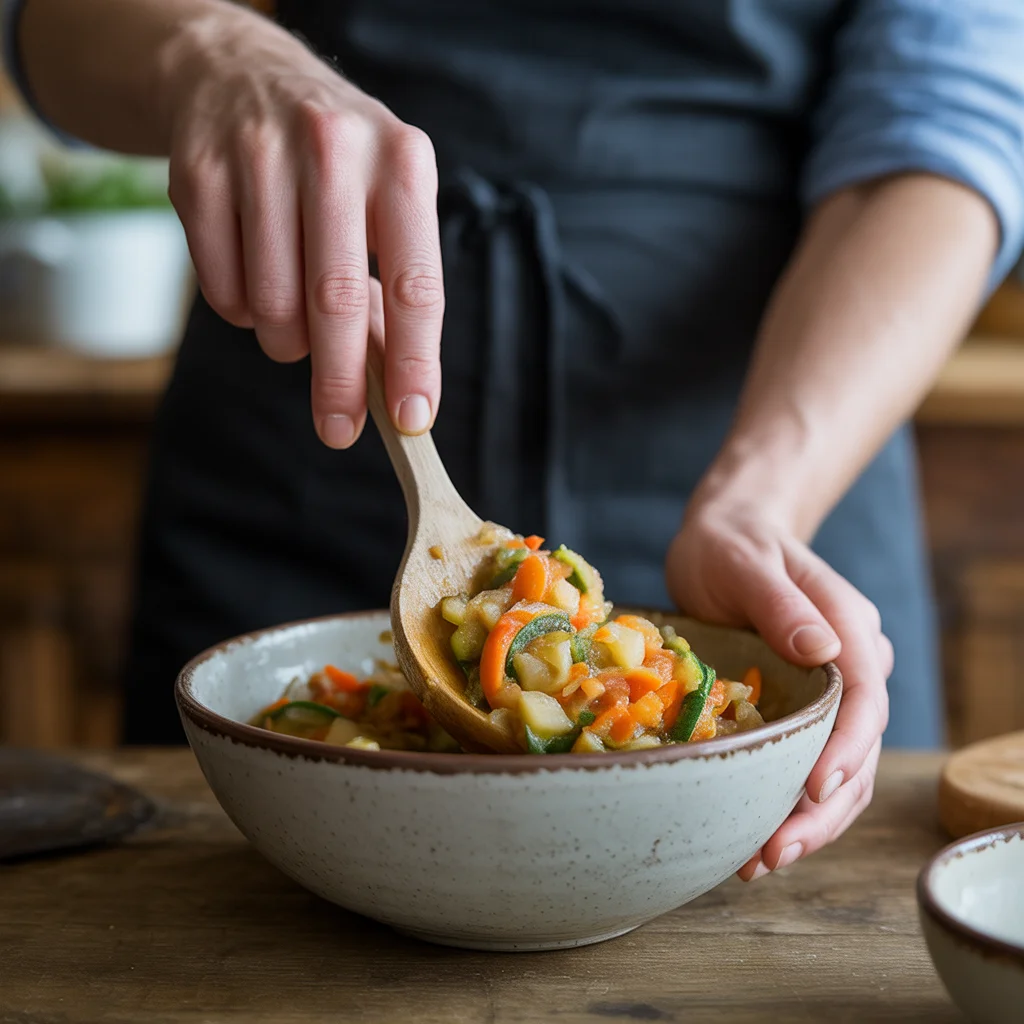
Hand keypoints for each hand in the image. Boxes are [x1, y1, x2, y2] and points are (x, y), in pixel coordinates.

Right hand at [162, 8, 443, 446]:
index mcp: (401, 163)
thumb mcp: (385, 201)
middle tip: (339, 430)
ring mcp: (257, 156)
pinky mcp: (196, 174)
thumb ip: (394, 286)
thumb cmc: (335, 166)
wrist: (238, 74)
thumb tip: (398, 386)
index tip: (411, 419)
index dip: (415, 361)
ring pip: (272, 305)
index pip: (416, 283)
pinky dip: (242, 313)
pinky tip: (255, 282)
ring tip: (295, 320)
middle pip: (336, 301)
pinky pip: (222, 291)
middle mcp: (333, 149)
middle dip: (340, 383)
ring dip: (286, 341)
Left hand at [665, 498, 892, 878]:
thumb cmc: (732, 543)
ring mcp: (830, 692)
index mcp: (848, 631)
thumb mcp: (746, 562)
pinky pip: (806, 763)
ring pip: (838, 771)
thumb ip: (781, 603)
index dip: (845, 753)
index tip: (813, 792)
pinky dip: (787, 803)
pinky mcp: (801, 708)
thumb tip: (824, 649)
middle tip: (772, 853)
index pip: (864, 704)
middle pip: (856, 751)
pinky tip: (755, 835)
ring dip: (807, 822)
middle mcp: (851, 667)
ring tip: (760, 862)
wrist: (726, 536)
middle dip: (821, 810)